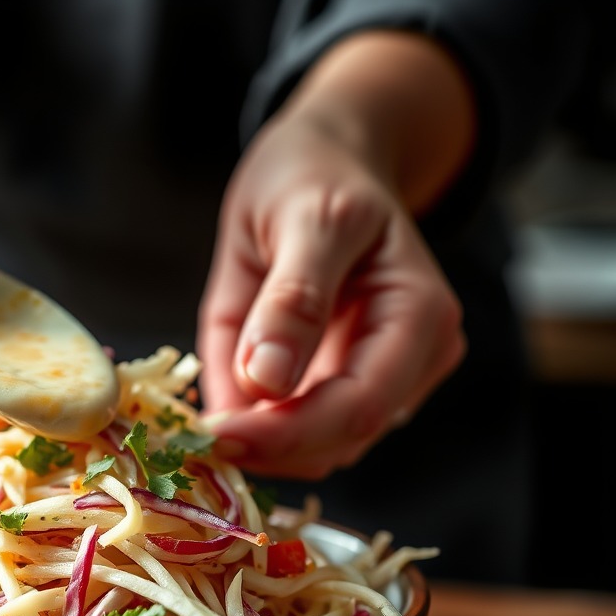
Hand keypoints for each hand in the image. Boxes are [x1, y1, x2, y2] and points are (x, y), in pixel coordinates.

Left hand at [197, 32, 471, 479]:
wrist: (321, 165)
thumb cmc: (316, 176)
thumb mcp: (303, 217)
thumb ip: (292, 299)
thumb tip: (265, 382)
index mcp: (418, 316)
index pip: (360, 406)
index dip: (288, 433)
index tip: (217, 434)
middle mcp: (412, 361)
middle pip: (341, 440)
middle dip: (268, 448)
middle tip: (196, 438)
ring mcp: (382, 383)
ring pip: (319, 450)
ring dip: (261, 449)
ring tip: (203, 425)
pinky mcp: (342, 390)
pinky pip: (299, 433)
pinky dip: (259, 433)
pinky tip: (224, 412)